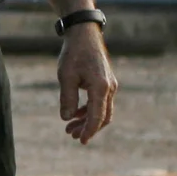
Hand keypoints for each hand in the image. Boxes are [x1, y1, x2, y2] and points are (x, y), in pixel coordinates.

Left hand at [58, 22, 115, 142]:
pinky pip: (100, 102)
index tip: (81, 141)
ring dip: (88, 120)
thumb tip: (67, 118)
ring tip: (70, 127)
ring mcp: (110, 85)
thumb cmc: (74, 54)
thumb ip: (68, 99)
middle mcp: (110, 88)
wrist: (84, 34)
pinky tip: (76, 113)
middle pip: (103, 117)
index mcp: (101, 87)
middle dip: (88, 128)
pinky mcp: (106, 82)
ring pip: (102, 110)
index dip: (89, 131)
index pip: (97, 117)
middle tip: (71, 135)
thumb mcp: (66, 76)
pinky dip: (90, 110)